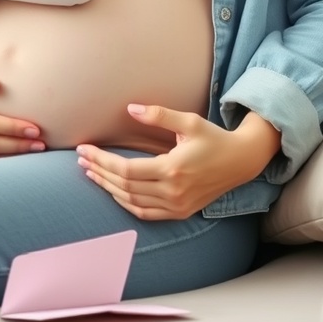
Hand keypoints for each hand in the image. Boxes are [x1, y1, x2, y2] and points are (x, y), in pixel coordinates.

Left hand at [76, 104, 280, 219]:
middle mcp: (173, 191)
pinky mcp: (180, 212)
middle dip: (99, 172)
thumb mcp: (188, 121)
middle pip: (124, 186)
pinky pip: (145, 213)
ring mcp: (177, 205)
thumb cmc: (213, 138)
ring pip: (131, 201)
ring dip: (108, 188)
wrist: (241, 162)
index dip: (101, 161)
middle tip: (81, 159)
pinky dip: (126, 203)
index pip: (126, 170)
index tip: (85, 149)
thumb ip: (158, 115)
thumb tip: (130, 108)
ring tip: (91, 173)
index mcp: (173, 168)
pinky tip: (113, 191)